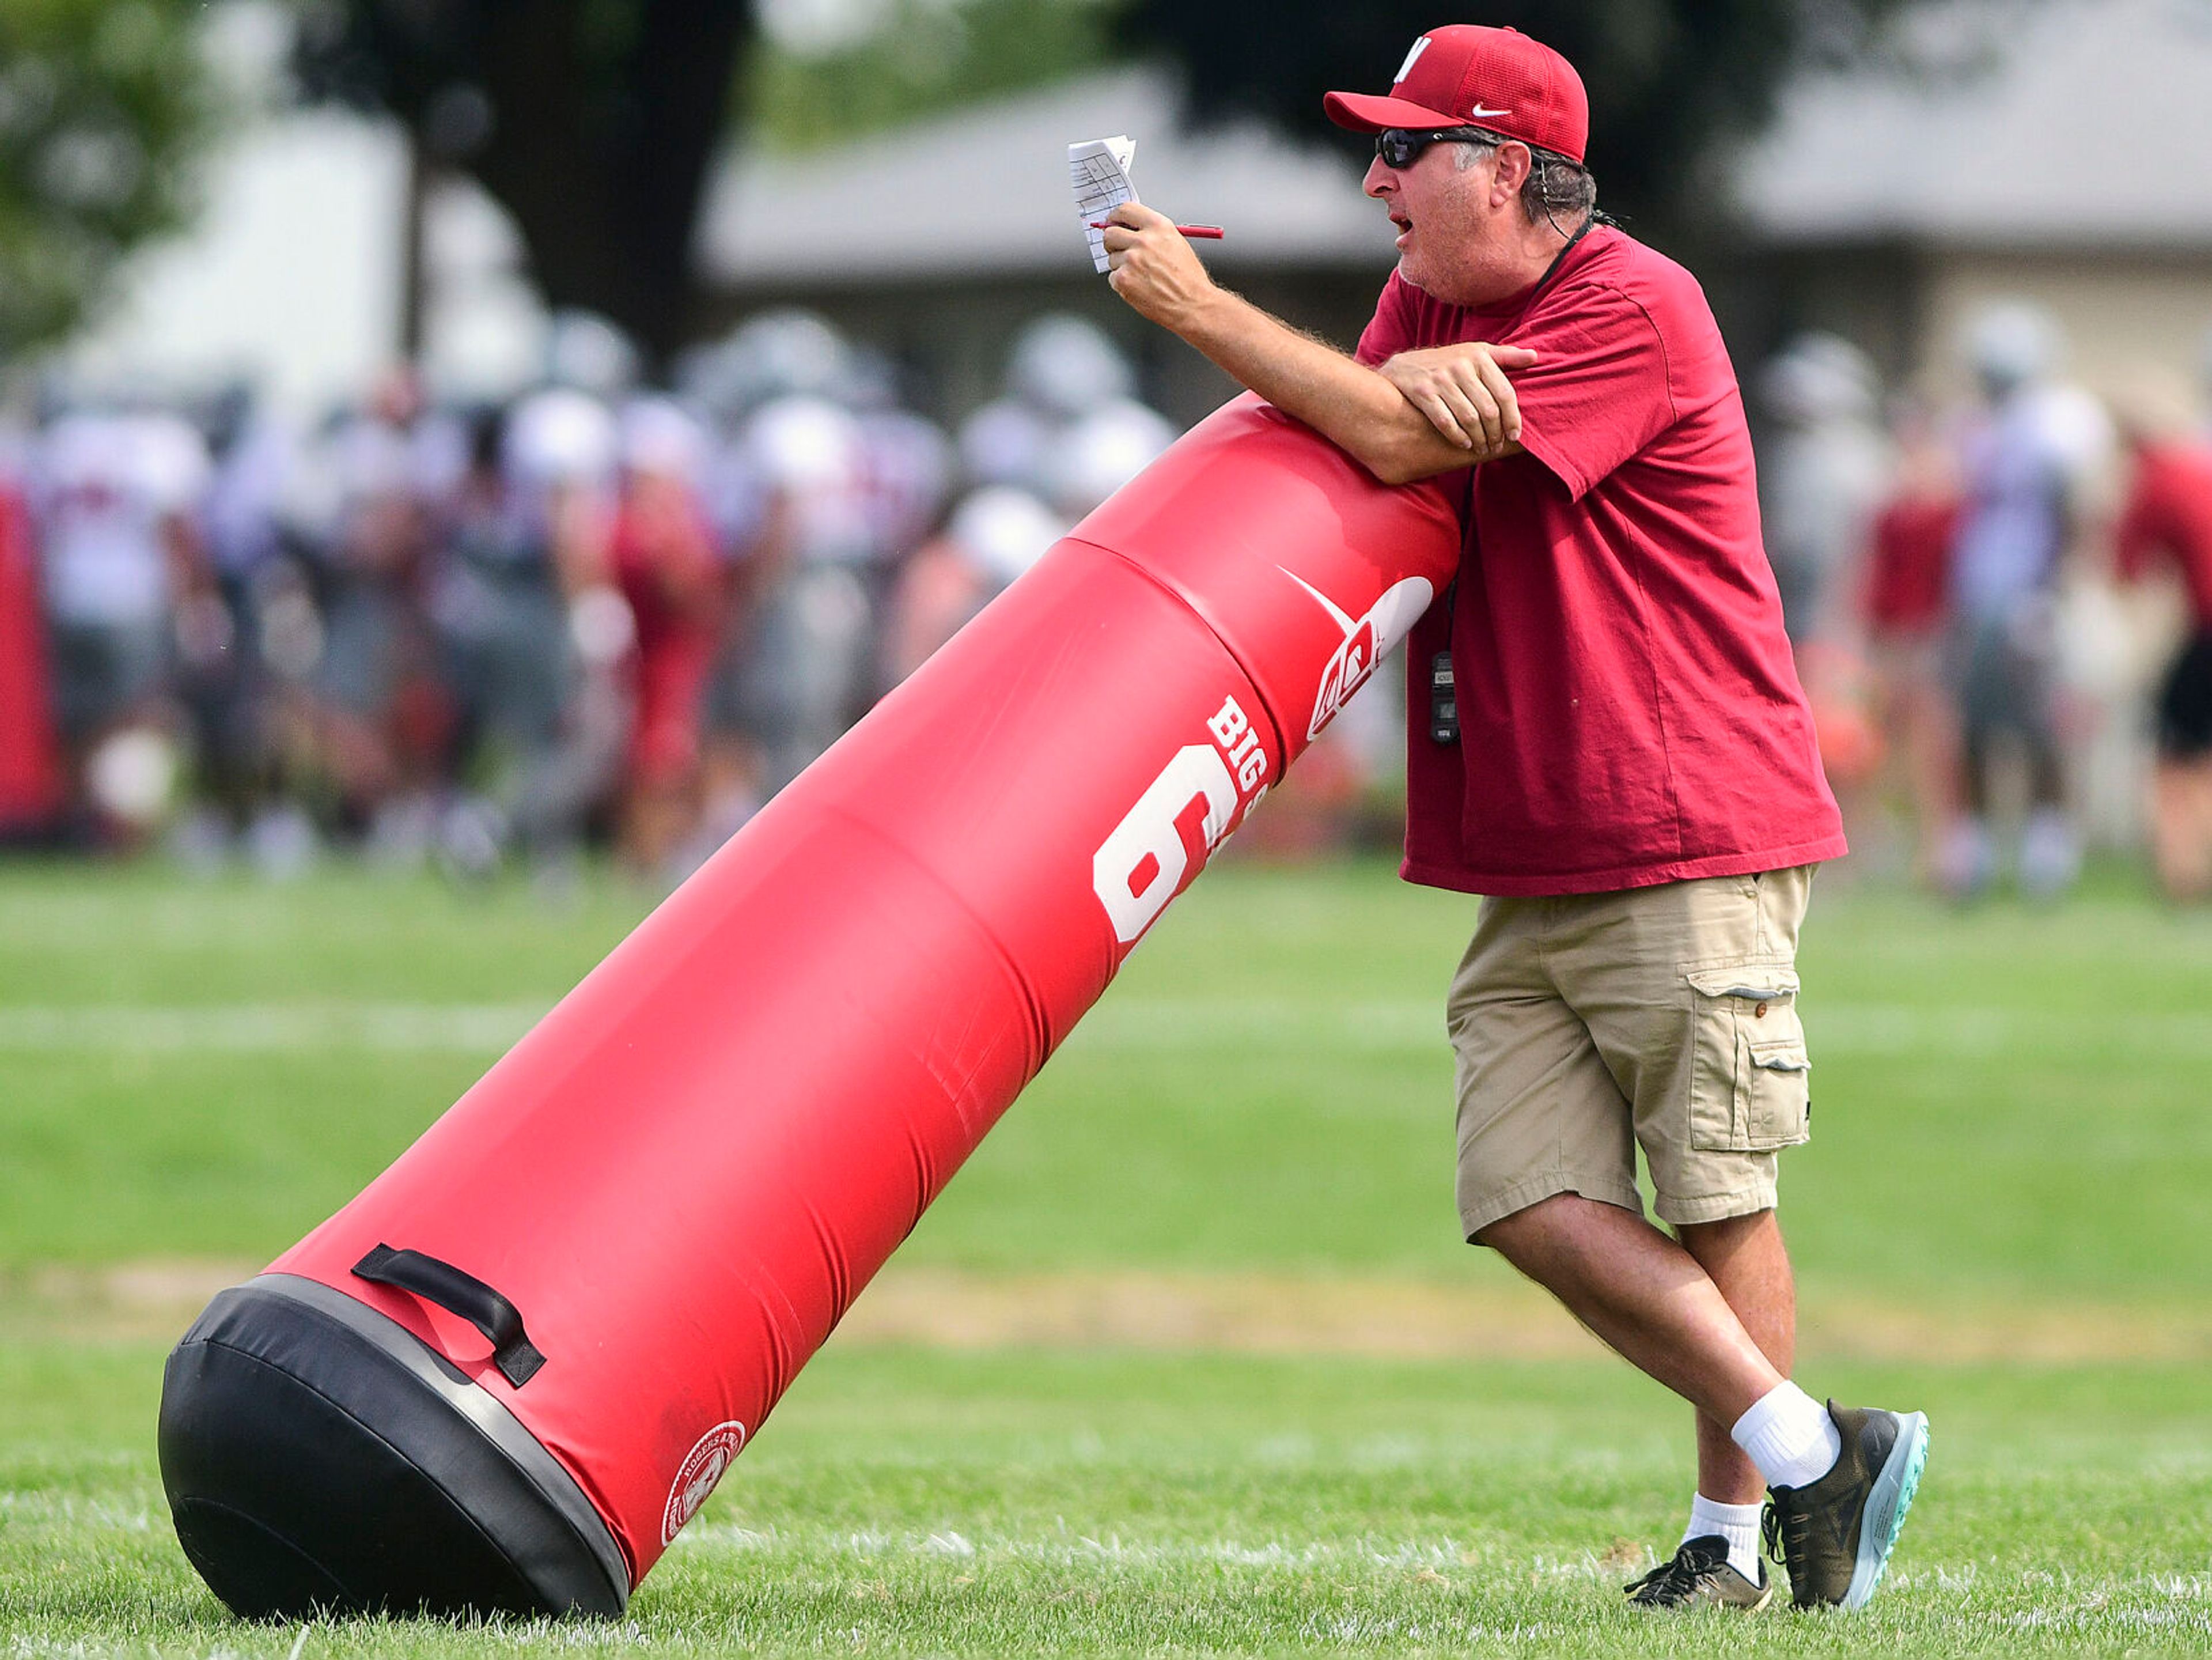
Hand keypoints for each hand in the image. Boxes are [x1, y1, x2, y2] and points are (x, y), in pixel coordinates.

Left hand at [1099, 203, 1215, 330]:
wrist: (1192, 305)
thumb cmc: (1188, 278)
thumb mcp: (1176, 242)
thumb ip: (1152, 232)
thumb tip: (1130, 228)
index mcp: (1159, 227)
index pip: (1125, 210)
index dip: (1115, 216)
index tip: (1112, 221)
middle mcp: (1144, 241)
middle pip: (1110, 233)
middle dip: (1113, 242)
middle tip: (1121, 250)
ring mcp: (1131, 260)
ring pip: (1111, 258)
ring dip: (1121, 266)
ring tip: (1142, 275)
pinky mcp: (1123, 279)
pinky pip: (1112, 277)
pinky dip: (1122, 283)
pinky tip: (1139, 286)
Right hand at [1378, 343, 1539, 455]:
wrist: (1404, 366)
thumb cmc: (1449, 362)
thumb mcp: (1477, 352)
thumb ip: (1506, 356)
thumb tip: (1535, 357)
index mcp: (1479, 356)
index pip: (1504, 392)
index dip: (1512, 417)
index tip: (1515, 435)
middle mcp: (1460, 366)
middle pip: (1487, 409)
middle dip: (1495, 433)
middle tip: (1496, 446)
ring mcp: (1440, 380)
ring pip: (1468, 418)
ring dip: (1478, 438)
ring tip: (1482, 448)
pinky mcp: (1422, 392)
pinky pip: (1445, 421)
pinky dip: (1457, 436)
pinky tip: (1464, 444)